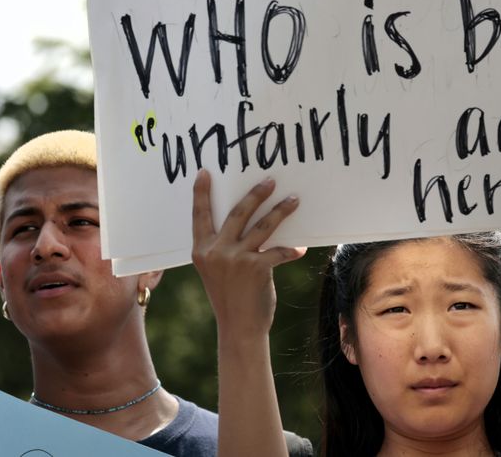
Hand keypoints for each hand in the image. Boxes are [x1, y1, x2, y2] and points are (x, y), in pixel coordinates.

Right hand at [191, 170, 305, 339]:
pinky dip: (291, 249)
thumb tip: (248, 223)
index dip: (201, 193)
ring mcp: (236, 258)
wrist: (238, 328)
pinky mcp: (256, 267)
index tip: (205, 172)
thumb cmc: (229, 297)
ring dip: (280, 210)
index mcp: (201, 250)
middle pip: (237, 212)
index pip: (199, 215)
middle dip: (255, 194)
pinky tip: (300, 248)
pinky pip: (278, 251)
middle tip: (270, 180)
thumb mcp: (216, 270)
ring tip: (294, 199)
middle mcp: (216, 251)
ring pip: (262, 226)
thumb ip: (223, 247)